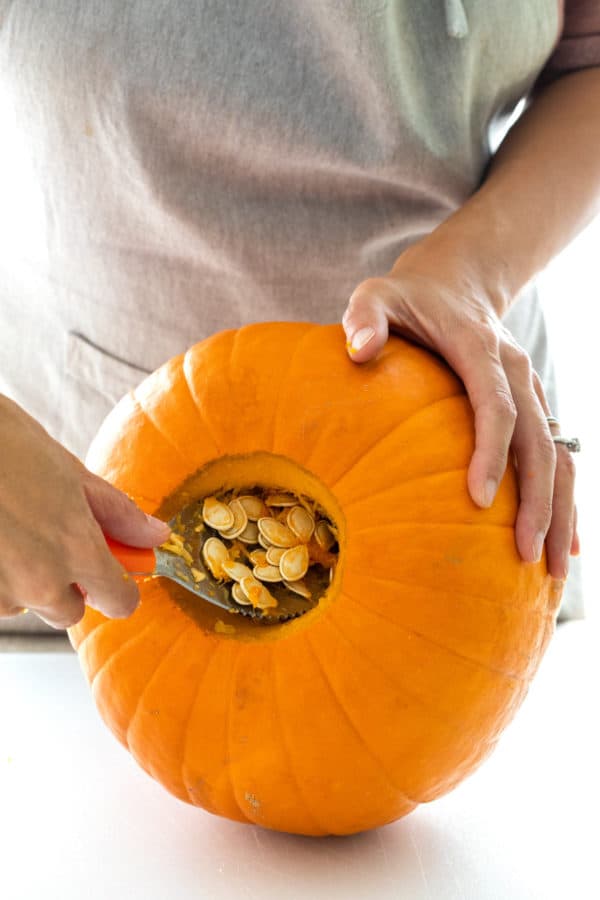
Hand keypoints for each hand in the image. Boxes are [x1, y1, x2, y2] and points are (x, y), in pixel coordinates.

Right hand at [0, 395, 171, 628]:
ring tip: (8, 527)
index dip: (120, 587)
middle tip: (49, 538)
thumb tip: (154, 535)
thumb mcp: (68, 470)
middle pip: (69, 612)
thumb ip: (115, 512)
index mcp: (76, 547)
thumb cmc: (3, 443)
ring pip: (24, 603)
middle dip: (67, 584)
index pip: (118, 600)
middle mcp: (39, 580)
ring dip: (23, 578)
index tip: (115, 571)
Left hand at [341, 248, 578, 579]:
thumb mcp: (378, 295)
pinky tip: (566, 545)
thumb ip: (366, 318)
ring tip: (553, 570)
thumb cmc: (407, 297)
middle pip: (539, 442)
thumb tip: (359, 348)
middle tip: (526, 557)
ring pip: (559, 456)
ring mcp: (531, 391)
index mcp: (481, 349)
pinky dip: (565, 501)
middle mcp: (517, 373)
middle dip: (538, 502)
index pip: (495, 405)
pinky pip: (558, 457)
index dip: (492, 452)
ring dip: (561, 512)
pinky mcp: (533, 407)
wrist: (457, 281)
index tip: (479, 500)